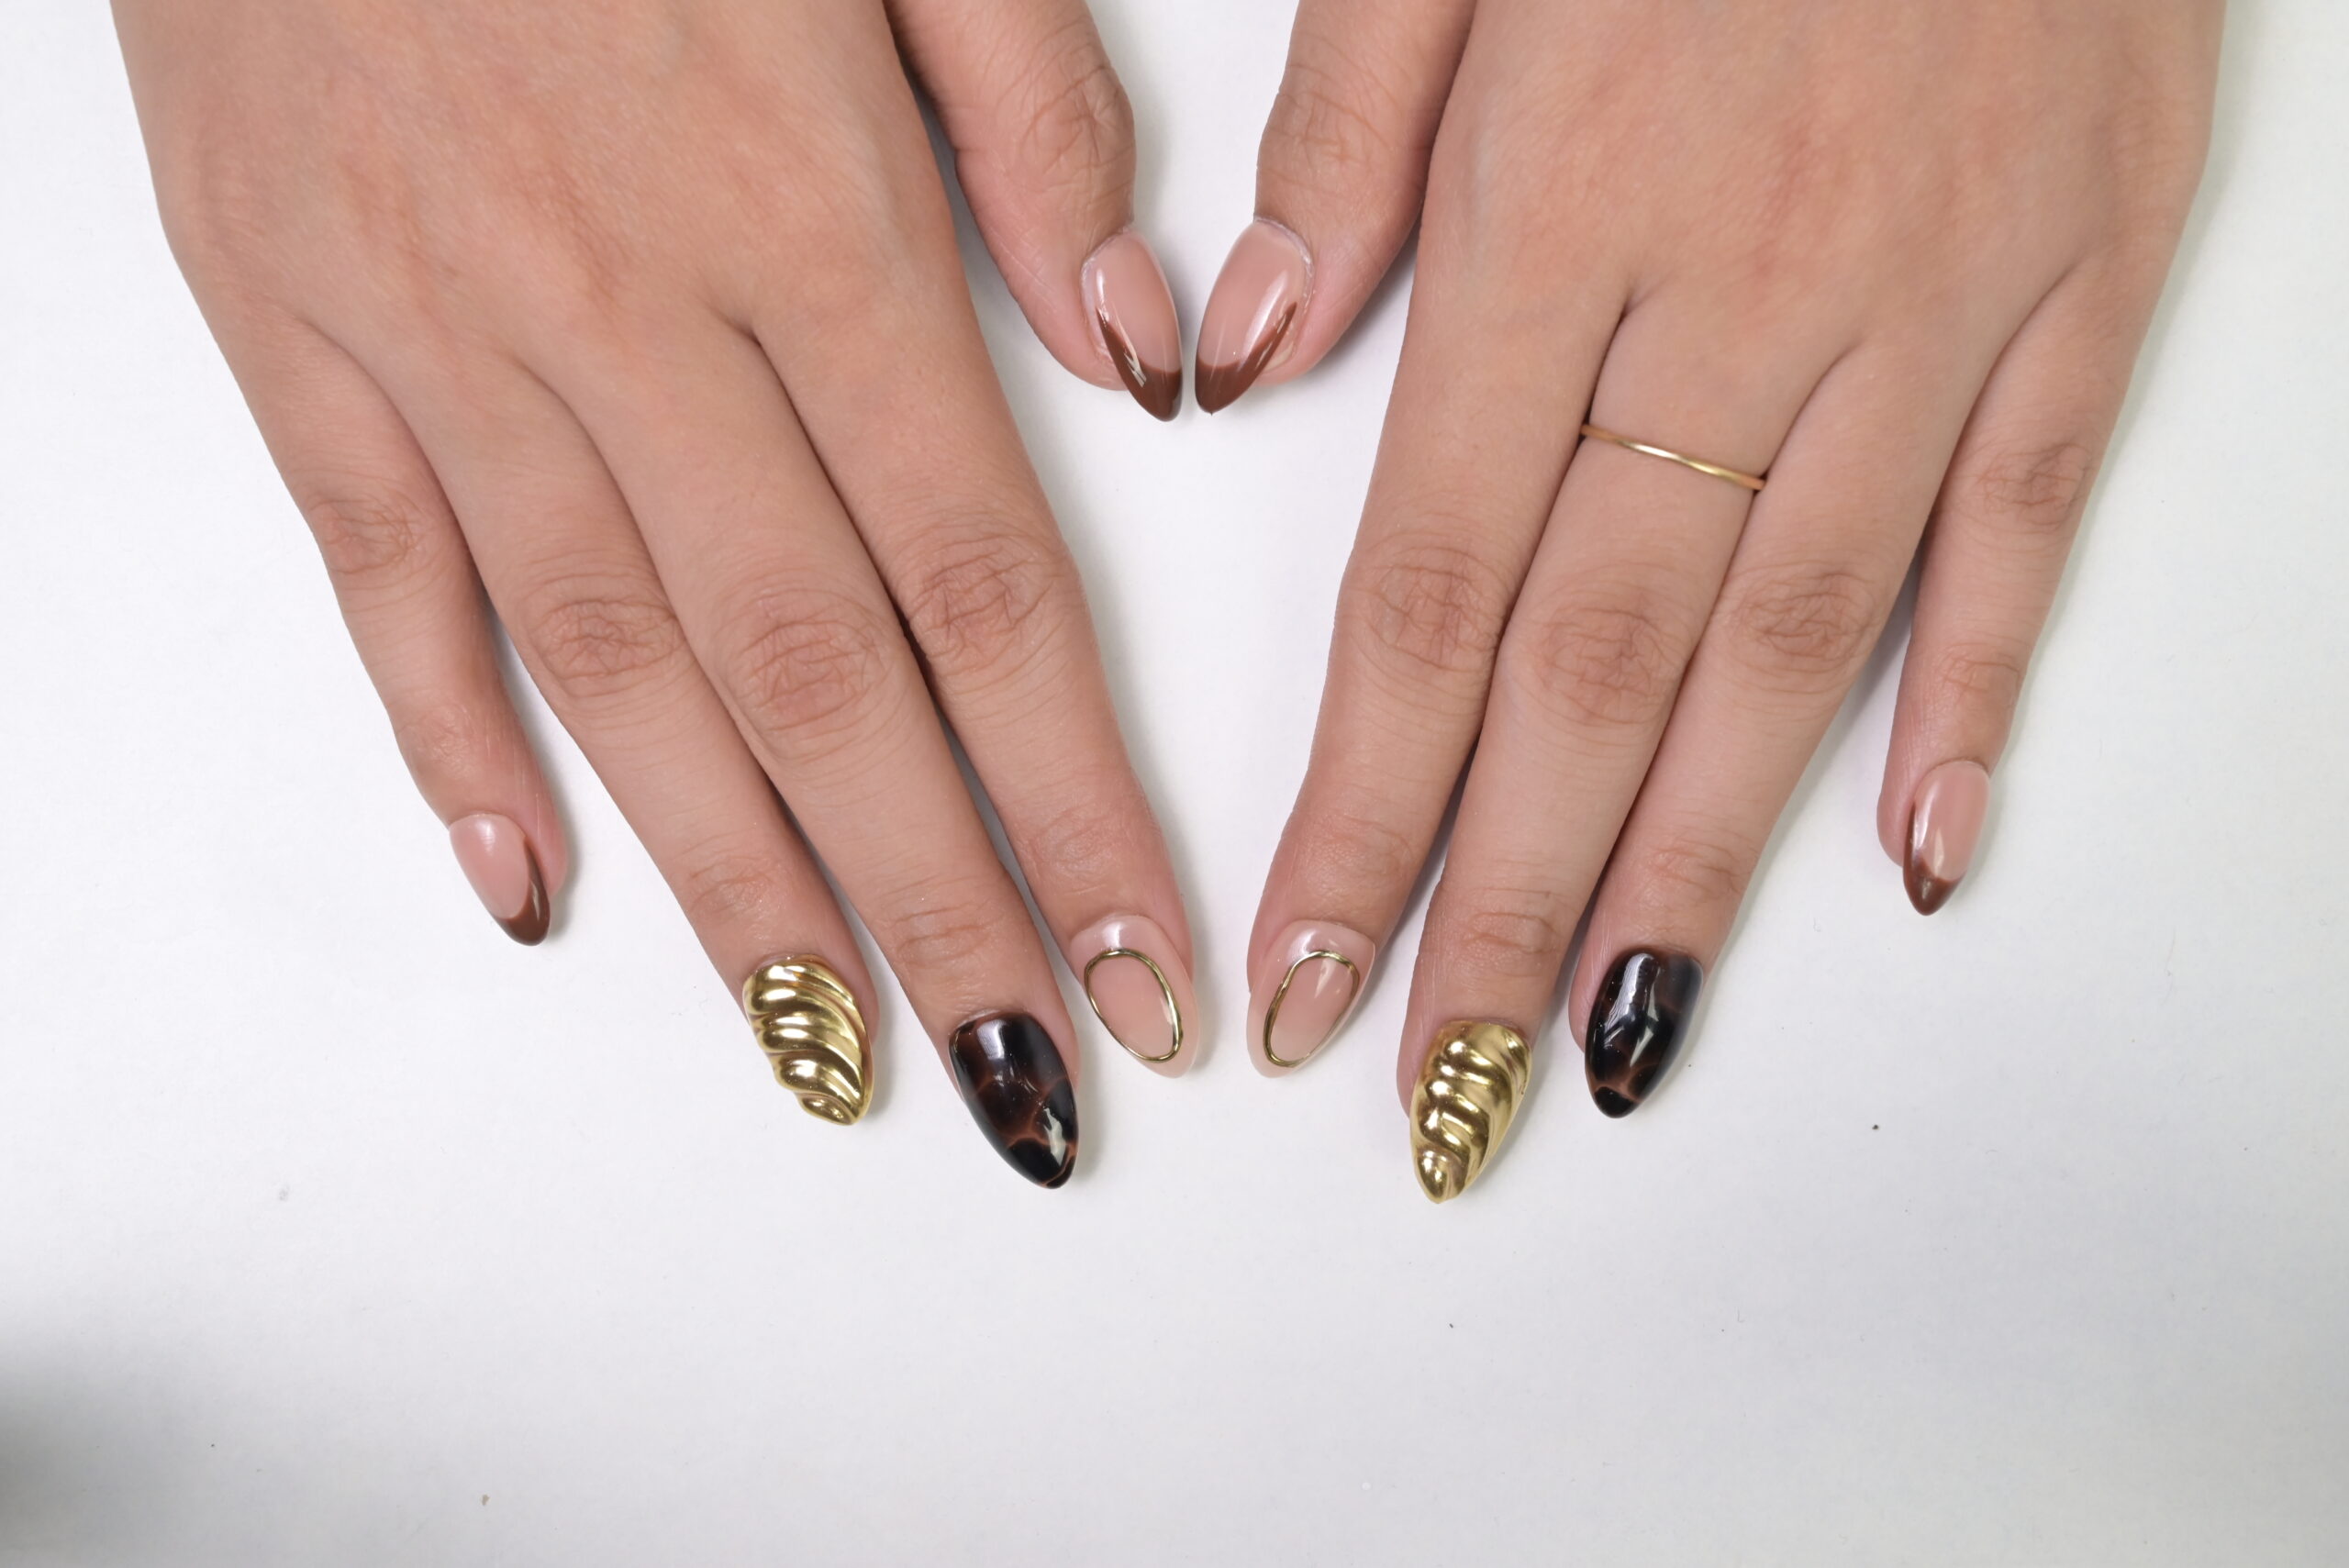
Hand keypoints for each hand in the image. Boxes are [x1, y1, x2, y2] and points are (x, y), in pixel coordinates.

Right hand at [113, 0, 1198, 1186]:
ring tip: (827, 1047)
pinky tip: (534, 892)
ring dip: (730, 882)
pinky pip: (383, 580)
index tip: (1147, 953)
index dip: (1077, 799)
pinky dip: (451, 748)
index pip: (986, 582)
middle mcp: (629, 309)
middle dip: (937, 904)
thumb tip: (1144, 353)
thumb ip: (1031, 127)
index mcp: (807, 211)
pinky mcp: (296, 331)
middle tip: (1027, 1082)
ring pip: (614, 669)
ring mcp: (444, 338)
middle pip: (819, 675)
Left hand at [1210, 0, 2221, 1195]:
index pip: (1428, 589)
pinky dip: (1969, 699)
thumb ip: (1346, 142)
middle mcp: (1742, 296)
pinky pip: (2018, 529)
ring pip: (1794, 645)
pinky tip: (1913, 861)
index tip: (1297, 964)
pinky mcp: (2077, 286)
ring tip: (1619, 1045)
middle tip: (1435, 1088)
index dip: (1359, 804)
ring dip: (1701, 865)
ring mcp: (1929, 306)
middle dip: (1504, 901)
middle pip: (1595, 666)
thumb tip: (1240, 354)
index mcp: (1559, 216)